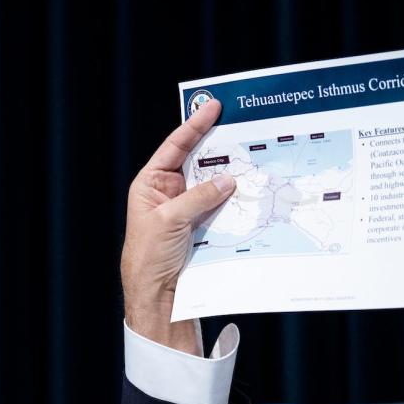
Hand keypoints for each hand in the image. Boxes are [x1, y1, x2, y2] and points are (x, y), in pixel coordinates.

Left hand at [121, 99, 235, 354]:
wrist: (156, 297)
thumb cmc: (148, 258)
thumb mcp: (169, 221)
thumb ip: (198, 197)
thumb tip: (227, 180)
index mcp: (150, 185)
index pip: (174, 147)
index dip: (194, 126)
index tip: (213, 106)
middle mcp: (170, 193)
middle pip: (199, 162)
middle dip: (220, 148)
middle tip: (245, 129)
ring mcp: (189, 209)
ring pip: (215, 184)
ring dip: (233, 175)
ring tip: (256, 157)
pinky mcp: (204, 227)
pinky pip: (224, 207)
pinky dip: (238, 200)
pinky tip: (253, 191)